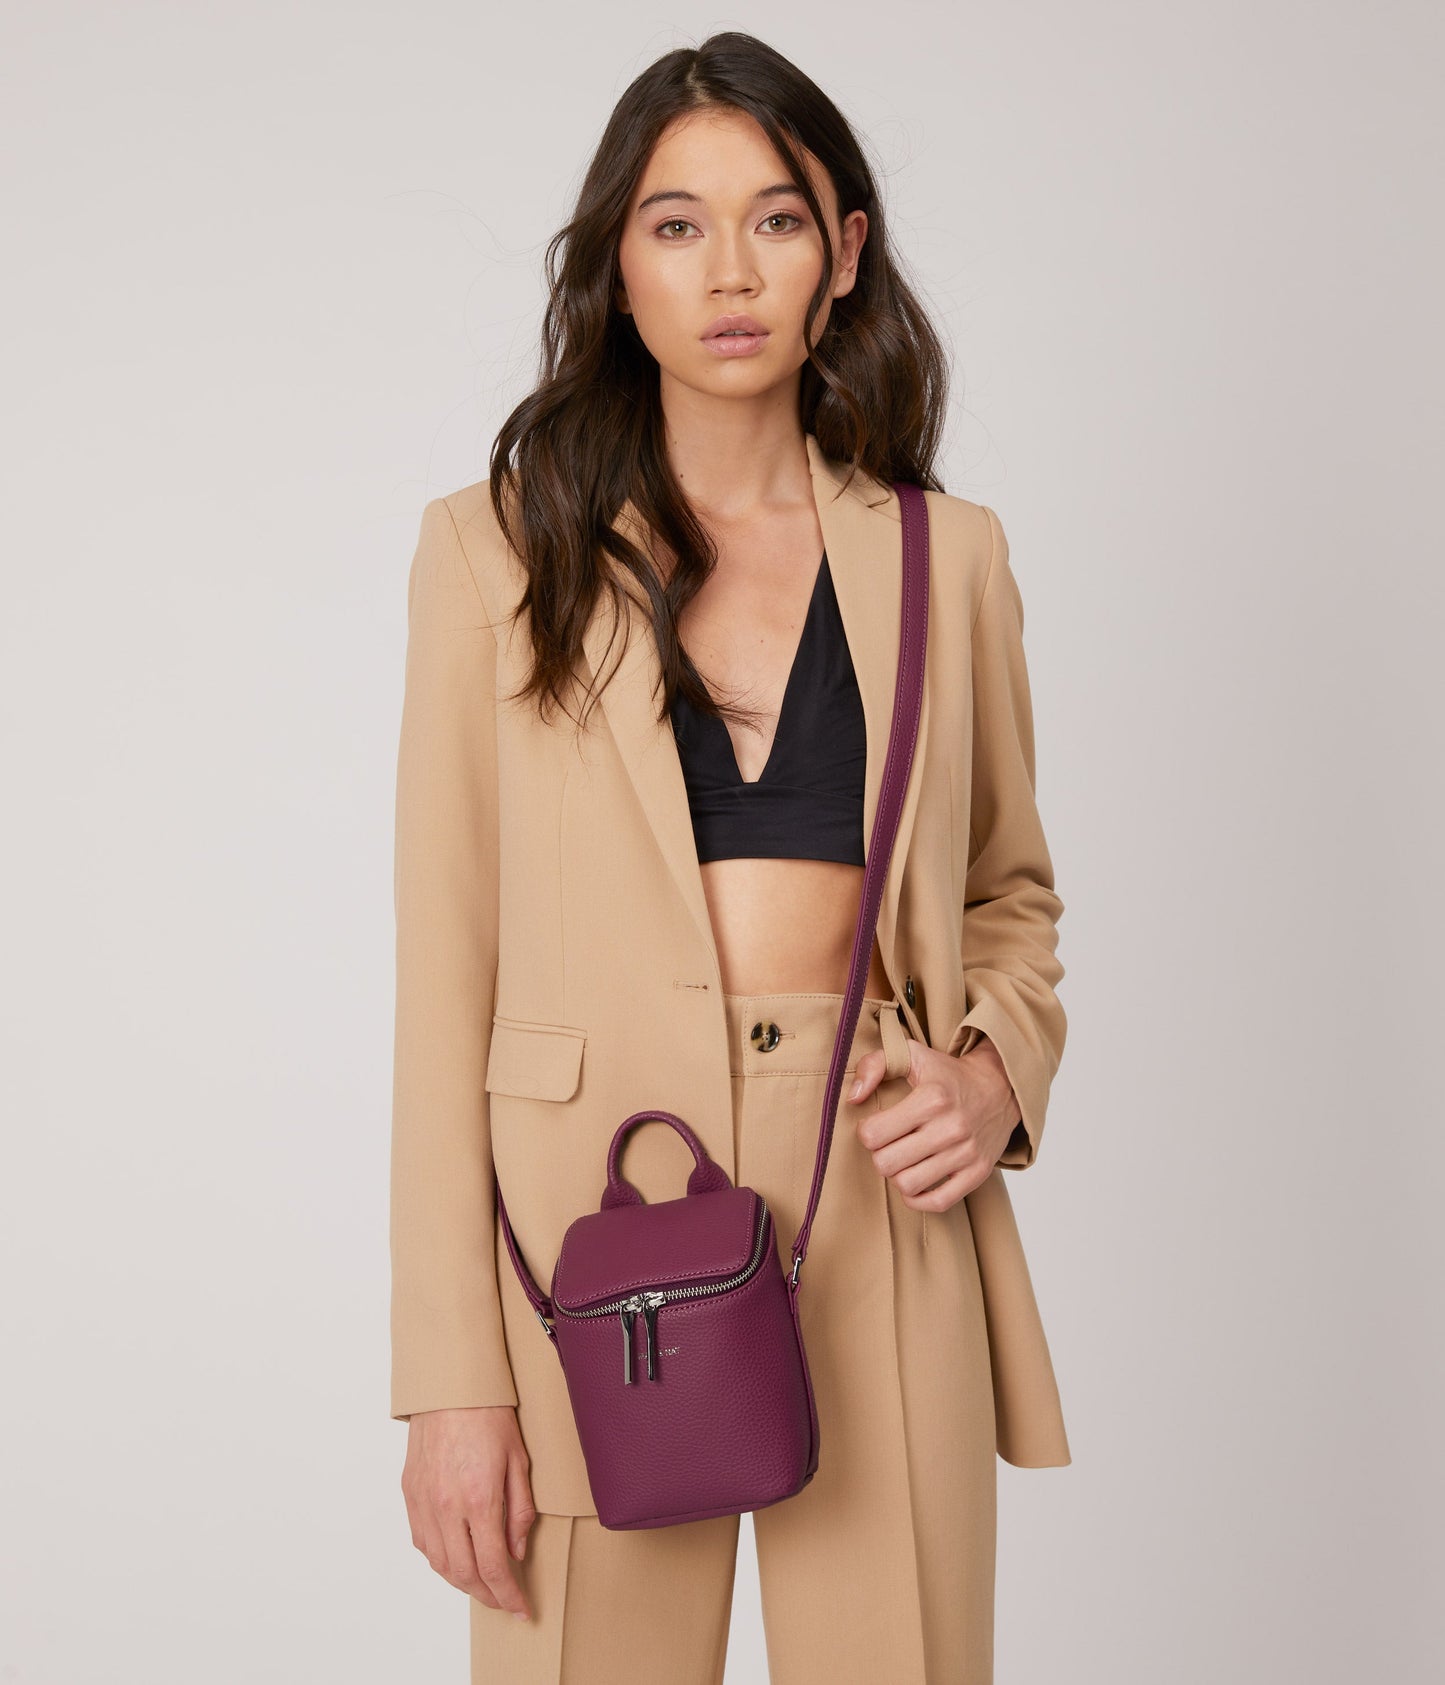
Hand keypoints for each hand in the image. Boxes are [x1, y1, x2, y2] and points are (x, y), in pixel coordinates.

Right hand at [401, 1405, 537, 1618]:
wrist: (450, 1386)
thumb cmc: (489, 1415)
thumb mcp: (519, 1461)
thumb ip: (520, 1511)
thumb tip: (516, 1552)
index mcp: (479, 1500)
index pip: (493, 1566)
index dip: (509, 1595)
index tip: (521, 1608)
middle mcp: (447, 1507)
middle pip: (465, 1574)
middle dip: (488, 1595)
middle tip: (506, 1601)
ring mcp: (424, 1502)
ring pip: (440, 1564)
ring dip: (463, 1583)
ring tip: (484, 1585)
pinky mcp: (410, 1494)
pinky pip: (422, 1542)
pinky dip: (440, 1560)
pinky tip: (456, 1558)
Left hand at [846, 1032, 1020, 1211]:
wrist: (1001, 1087)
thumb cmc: (949, 1074)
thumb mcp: (912, 1054)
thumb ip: (874, 1065)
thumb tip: (853, 1098)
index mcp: (931, 1098)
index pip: (873, 1134)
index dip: (866, 1132)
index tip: (876, 1126)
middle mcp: (950, 1128)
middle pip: (886, 1164)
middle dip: (879, 1155)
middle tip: (889, 1145)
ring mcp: (965, 1154)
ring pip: (908, 1185)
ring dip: (897, 1175)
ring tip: (904, 1160)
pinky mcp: (977, 1173)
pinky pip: (938, 1203)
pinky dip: (919, 1199)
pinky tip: (916, 1182)